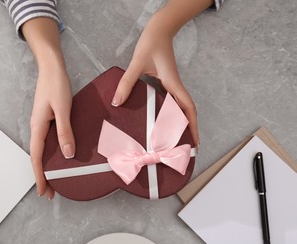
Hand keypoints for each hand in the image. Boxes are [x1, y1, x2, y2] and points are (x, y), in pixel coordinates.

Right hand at [30, 67, 74, 198]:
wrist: (51, 68)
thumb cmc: (55, 85)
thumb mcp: (62, 109)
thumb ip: (65, 131)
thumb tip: (68, 153)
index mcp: (38, 127)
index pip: (36, 158)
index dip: (40, 176)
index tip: (44, 191)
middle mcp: (37, 127)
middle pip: (38, 157)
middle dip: (43, 175)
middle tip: (51, 191)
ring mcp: (42, 123)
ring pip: (43, 150)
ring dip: (48, 165)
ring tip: (56, 177)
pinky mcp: (48, 119)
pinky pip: (48, 141)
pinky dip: (52, 152)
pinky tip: (60, 155)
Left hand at [111, 1, 206, 146]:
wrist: (158, 29)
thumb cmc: (151, 43)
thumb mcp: (137, 63)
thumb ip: (127, 82)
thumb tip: (117, 102)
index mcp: (173, 83)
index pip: (187, 108)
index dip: (193, 125)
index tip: (196, 141)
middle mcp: (175, 85)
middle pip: (186, 111)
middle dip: (188, 128)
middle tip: (185, 146)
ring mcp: (171, 83)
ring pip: (179, 106)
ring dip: (180, 121)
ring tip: (175, 137)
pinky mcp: (165, 80)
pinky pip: (171, 99)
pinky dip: (170, 111)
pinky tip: (162, 118)